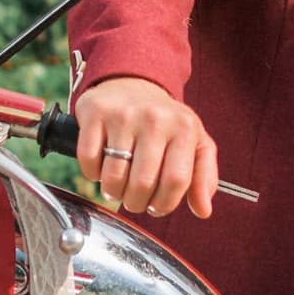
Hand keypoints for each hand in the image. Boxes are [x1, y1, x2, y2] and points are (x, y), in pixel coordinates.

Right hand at [73, 75, 218, 218]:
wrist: (133, 84)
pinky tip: (101, 166)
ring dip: (113, 192)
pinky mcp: (95, 112)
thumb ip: (204, 178)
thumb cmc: (164, 123)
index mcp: (185, 128)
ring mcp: (124, 114)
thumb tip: (204, 210)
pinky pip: (89, 160)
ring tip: (118, 185)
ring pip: (113, 177)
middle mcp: (155, 118)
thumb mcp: (195, 143)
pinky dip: (92, 173)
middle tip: (134, 199)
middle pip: (143, 183)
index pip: (176, 181)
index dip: (164, 204)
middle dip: (136, 203)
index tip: (156, 206)